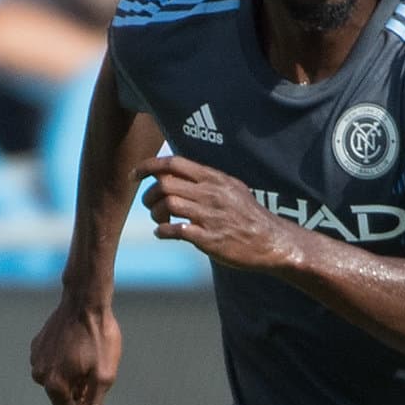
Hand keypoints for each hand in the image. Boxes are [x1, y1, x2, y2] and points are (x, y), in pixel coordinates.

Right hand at [29, 297, 121, 404]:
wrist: (86, 299)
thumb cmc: (100, 338)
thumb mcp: (104, 376)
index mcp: (53, 385)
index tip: (97, 383)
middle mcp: (38, 375)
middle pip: (62, 397)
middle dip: (78, 388)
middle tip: (93, 364)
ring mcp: (35, 358)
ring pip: (57, 379)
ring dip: (72, 372)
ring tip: (85, 350)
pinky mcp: (37, 345)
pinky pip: (53, 362)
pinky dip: (64, 358)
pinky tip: (76, 341)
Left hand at [135, 155, 293, 272]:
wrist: (271, 241)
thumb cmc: (248, 215)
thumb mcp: (231, 187)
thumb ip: (205, 179)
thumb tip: (175, 172)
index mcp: (214, 178)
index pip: (174, 163)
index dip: (148, 166)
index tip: (134, 175)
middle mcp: (211, 193)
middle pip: (165, 184)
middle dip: (149, 195)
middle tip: (150, 205)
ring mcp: (210, 216)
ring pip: (167, 205)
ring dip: (155, 213)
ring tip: (159, 220)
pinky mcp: (209, 239)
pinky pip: (176, 230)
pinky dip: (163, 231)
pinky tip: (163, 233)